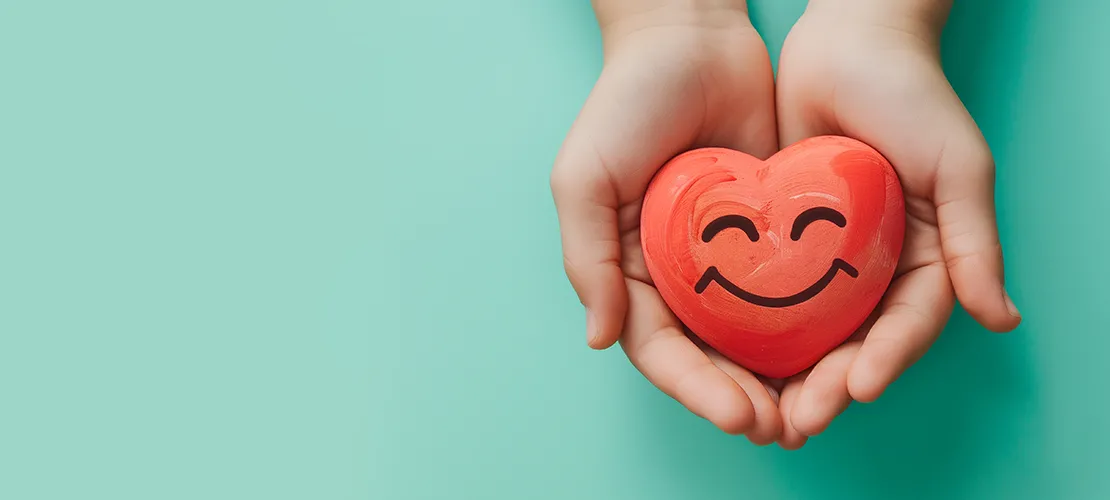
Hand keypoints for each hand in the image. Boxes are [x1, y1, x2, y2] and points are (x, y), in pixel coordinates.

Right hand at [551, 1, 782, 441]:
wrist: (692, 38)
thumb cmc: (624, 105)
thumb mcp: (583, 180)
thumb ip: (586, 260)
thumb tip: (600, 340)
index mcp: (629, 270)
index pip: (660, 348)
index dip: (696, 388)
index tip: (738, 414)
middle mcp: (677, 274)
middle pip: (710, 355)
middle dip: (742, 397)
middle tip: (784, 427)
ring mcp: (726, 257)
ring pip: (753, 335)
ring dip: (779, 378)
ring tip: (812, 410)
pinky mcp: (771, 231)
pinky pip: (791, 289)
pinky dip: (808, 326)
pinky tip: (837, 352)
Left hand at [772, 0, 1021, 448]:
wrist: (845, 42)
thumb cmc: (911, 94)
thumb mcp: (957, 167)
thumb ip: (974, 243)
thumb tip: (1001, 319)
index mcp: (925, 256)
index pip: (906, 325)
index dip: (885, 360)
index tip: (857, 389)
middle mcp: (876, 266)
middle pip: (853, 341)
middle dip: (829, 384)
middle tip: (799, 421)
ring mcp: (829, 257)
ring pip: (809, 331)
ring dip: (790, 374)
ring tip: (766, 412)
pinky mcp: (785, 239)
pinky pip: (770, 294)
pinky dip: (756, 330)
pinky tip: (731, 359)